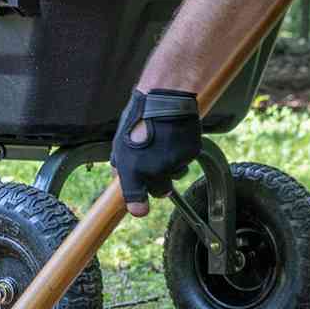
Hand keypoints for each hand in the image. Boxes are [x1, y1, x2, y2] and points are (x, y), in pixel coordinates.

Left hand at [110, 88, 200, 216]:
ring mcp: (174, 163)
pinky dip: (182, 152)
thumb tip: (119, 178)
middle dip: (159, 184)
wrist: (165, 98)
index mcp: (134, 171)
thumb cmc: (139, 120)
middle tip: (157, 168)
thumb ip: (120, 165)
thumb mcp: (120, 144)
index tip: (140, 209)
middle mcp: (155, 171)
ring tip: (165, 145)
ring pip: (176, 175)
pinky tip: (175, 136)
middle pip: (161, 192)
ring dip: (172, 167)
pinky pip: (187, 160)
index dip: (139, 207)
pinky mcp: (190, 153)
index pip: (137, 202)